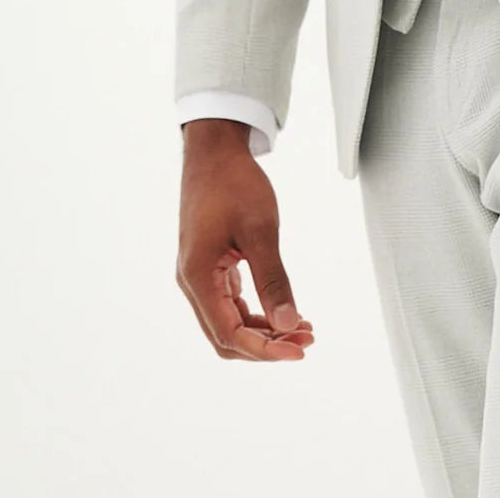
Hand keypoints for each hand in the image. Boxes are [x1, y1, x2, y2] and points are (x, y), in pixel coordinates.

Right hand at [176, 119, 314, 359]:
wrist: (214, 151)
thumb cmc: (233, 183)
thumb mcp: (260, 230)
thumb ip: (273, 280)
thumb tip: (288, 324)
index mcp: (198, 277)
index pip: (229, 335)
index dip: (265, 350)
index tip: (299, 350)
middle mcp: (193, 282)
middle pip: (226, 337)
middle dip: (267, 345)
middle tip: (306, 340)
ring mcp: (199, 275)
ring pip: (229, 322)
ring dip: (264, 331)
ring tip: (302, 328)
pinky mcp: (209, 265)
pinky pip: (230, 303)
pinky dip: (257, 313)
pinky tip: (284, 311)